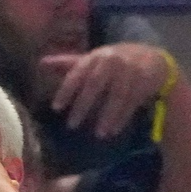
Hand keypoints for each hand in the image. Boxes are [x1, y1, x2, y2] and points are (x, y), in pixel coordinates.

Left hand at [42, 43, 172, 138]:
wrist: (150, 57)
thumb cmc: (113, 61)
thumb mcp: (91, 59)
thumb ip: (67, 64)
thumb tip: (40, 63)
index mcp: (95, 57)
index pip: (77, 73)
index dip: (66, 90)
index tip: (56, 108)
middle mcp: (111, 61)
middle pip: (95, 85)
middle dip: (83, 105)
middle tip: (72, 125)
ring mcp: (129, 71)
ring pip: (116, 96)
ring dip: (107, 116)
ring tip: (98, 134)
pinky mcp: (143, 82)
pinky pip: (131, 103)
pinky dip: (122, 118)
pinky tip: (114, 131)